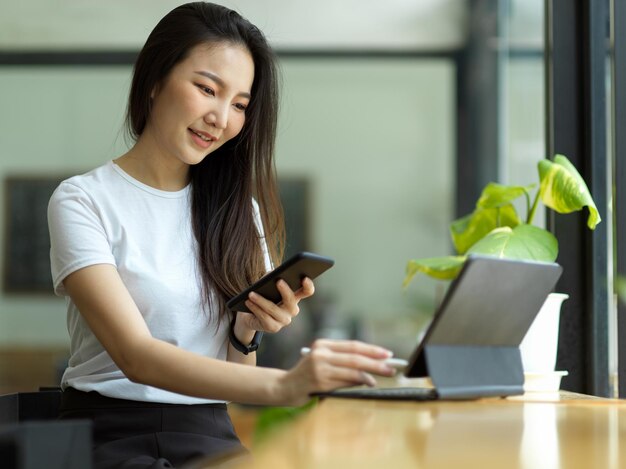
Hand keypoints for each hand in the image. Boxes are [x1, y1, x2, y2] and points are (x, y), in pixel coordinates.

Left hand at [235, 277, 314, 333]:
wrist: (250, 315)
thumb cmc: (262, 296)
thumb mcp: (266, 285)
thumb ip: (270, 278)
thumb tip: (271, 274)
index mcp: (294, 297)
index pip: (306, 291)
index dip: (308, 286)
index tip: (305, 278)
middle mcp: (292, 309)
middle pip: (291, 300)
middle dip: (286, 291)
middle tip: (278, 281)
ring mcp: (284, 320)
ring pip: (274, 309)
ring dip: (261, 301)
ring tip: (251, 293)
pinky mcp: (273, 327)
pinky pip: (264, 317)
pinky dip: (255, 308)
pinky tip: (249, 302)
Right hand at [278, 339, 396, 405]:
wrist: (285, 387)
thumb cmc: (308, 376)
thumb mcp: (323, 363)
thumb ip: (343, 362)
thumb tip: (371, 368)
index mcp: (323, 344)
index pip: (353, 345)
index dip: (372, 349)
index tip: (387, 354)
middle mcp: (321, 352)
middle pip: (355, 355)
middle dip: (376, 361)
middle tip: (391, 367)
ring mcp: (319, 366)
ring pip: (352, 367)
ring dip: (371, 372)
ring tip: (383, 376)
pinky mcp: (319, 380)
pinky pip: (345, 380)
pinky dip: (360, 381)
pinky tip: (368, 383)